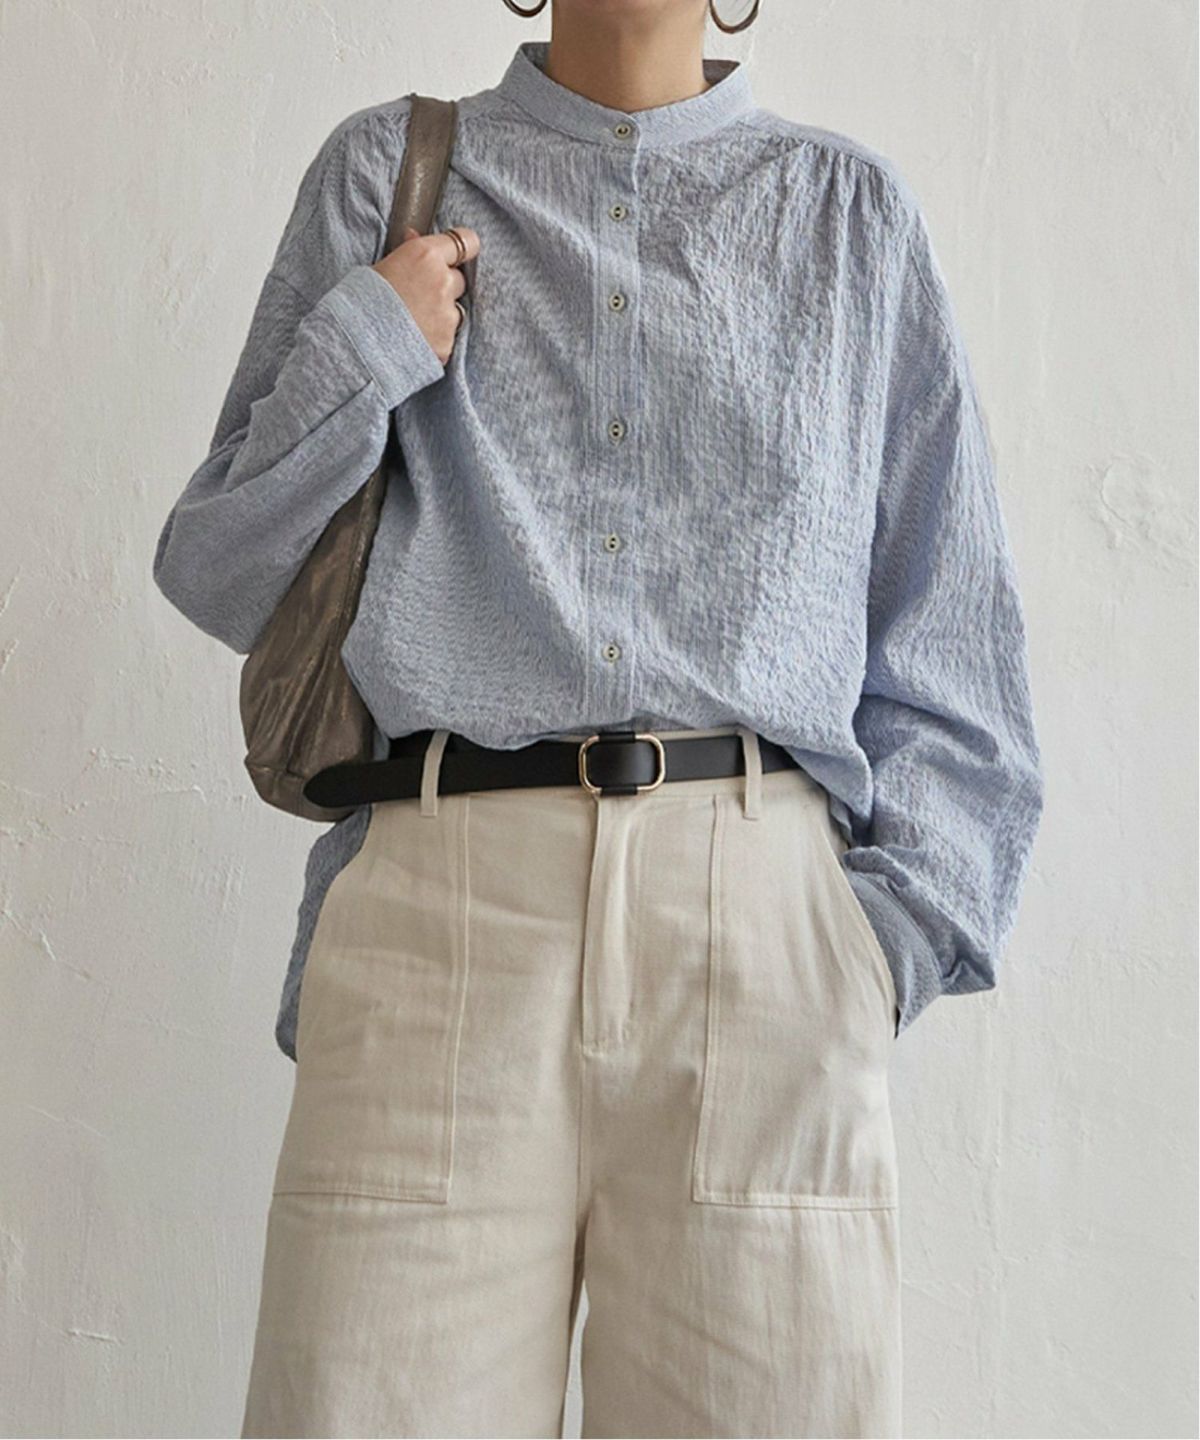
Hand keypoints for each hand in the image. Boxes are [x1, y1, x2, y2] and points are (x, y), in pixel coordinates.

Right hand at [371, 224, 479, 364]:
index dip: (462, 250)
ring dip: (440, 315)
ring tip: (411, 322)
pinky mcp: (446, 343)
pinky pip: (446, 338)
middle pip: (458, 280)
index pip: (467, 242)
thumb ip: (406, 252)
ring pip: (454, 311)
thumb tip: (414, 237)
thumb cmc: (358, 302)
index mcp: (425, 255)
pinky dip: (434, 339)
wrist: (352, 343)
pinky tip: (412, 340)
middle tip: (418, 296)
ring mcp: (447, 314)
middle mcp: (441, 281)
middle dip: (445, 286)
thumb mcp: (378, 267)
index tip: (456, 256)